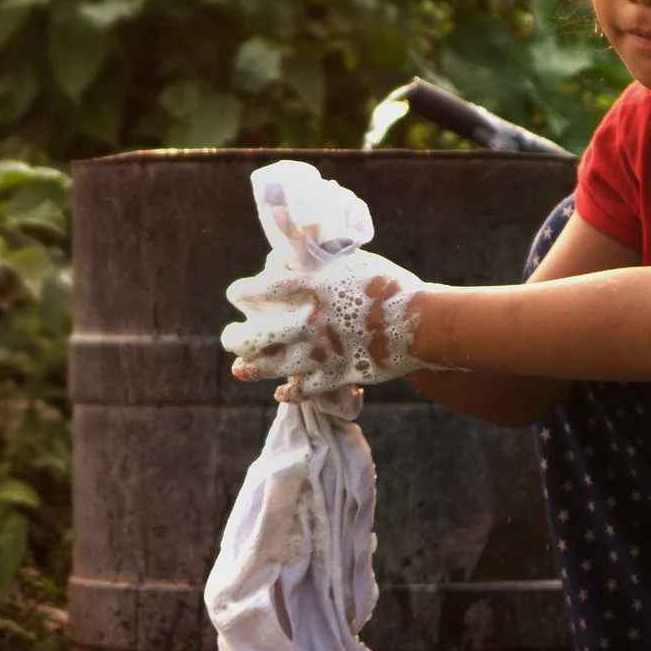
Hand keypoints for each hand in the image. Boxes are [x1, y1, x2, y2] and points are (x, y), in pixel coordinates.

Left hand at [221, 245, 431, 394]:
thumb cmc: (388, 284)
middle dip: (236, 338)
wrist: (419, 321)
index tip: (236, 296)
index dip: (241, 294)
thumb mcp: (348, 260)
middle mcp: (305, 322)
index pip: (255, 292)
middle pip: (255, 336)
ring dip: (252, 368)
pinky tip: (280, 392)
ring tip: (239, 368)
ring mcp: (319, 353)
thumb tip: (289, 258)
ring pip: (271, 366)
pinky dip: (289, 392)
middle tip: (230, 337)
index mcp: (307, 287)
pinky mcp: (337, 377)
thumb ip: (316, 261)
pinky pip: (304, 389)